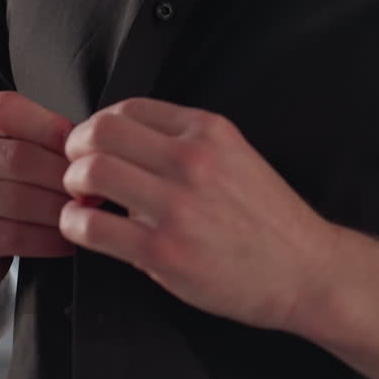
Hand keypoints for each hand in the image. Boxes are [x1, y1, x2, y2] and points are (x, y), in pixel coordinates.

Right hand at [0, 91, 78, 291]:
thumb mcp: (10, 150)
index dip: (50, 127)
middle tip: (94, 190)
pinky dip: (48, 239)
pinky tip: (67, 240)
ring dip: (60, 209)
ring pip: (17, 199)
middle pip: (16, 157)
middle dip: (63, 175)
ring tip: (86, 214)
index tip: (82, 149)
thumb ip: (40, 138)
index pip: (5, 110)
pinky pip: (12, 236)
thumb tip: (92, 146)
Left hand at [58, 97, 341, 332]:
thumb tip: (126, 144)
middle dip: (77, 151)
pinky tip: (86, 229)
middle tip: (80, 172)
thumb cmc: (269, 221)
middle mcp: (192, 161)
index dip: (98, 126)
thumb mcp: (236, 158)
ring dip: (72, 185)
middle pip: (99, 132)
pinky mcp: (163, 251)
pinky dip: (75, 224)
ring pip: (89, 172)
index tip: (96, 146)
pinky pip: (92, 225)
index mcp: (208, 132)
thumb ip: (186, 144)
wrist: (305, 271)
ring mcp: (176, 206)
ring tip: (85, 201)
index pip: (128, 107)